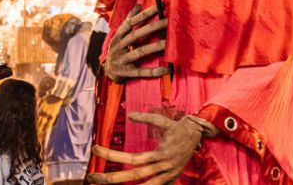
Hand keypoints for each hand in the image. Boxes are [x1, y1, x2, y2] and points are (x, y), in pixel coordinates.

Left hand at [87, 112, 216, 184]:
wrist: (200, 136)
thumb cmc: (179, 128)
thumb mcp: (163, 121)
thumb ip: (146, 118)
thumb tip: (130, 115)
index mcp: (160, 153)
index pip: (132, 158)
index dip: (112, 156)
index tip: (95, 150)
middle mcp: (163, 167)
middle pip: (134, 176)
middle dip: (112, 178)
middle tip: (92, 177)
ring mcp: (167, 176)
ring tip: (104, 183)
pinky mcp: (171, 180)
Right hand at [103, 5, 167, 83]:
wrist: (107, 72)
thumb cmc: (118, 50)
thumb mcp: (119, 36)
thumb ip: (128, 21)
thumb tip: (139, 5)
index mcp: (117, 36)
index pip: (130, 23)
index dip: (144, 14)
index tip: (159, 7)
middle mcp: (118, 47)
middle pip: (136, 35)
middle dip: (152, 27)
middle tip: (168, 21)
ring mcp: (121, 60)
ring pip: (139, 52)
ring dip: (154, 47)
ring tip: (168, 42)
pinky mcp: (126, 73)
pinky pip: (142, 72)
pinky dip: (154, 71)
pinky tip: (167, 69)